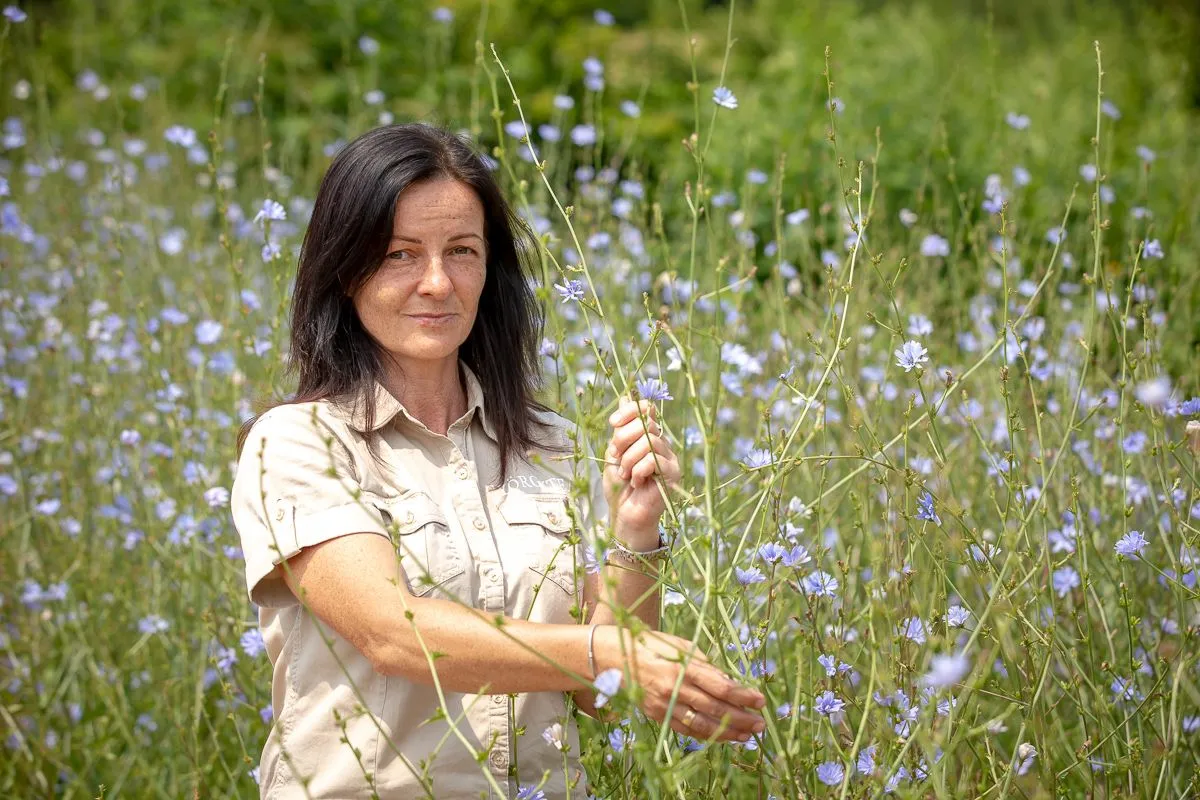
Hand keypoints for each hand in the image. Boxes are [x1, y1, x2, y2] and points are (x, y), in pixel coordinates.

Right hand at [596, 626, 766, 742]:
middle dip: (742, 717)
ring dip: (728, 731)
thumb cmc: (645, 643)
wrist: (608, 656)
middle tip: (761, 723)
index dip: (742, 695)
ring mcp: (664, 705)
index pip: (720, 685)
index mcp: (681, 666)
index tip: (760, 700)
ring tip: (747, 735)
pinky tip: (721, 736)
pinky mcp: (656, 715)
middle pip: (715, 708)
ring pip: (702, 724)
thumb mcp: (676, 643)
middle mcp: (674, 688)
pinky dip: (706, 735)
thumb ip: (701, 661)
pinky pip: (685, 729)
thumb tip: (725, 677)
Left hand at [603, 397, 681, 537]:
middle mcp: (661, 443)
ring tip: (625, 475)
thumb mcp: (614, 453)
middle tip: (615, 457)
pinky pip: (653, 461)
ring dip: (629, 459)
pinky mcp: (673, 473)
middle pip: (645, 423)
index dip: (629, 411)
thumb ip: (621, 429)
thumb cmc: (619, 486)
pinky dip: (638, 471)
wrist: (625, 514)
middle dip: (623, 439)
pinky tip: (637, 483)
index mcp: (647, 436)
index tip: (612, 423)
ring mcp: (669, 457)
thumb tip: (625, 397)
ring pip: (648, 442)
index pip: (645, 409)